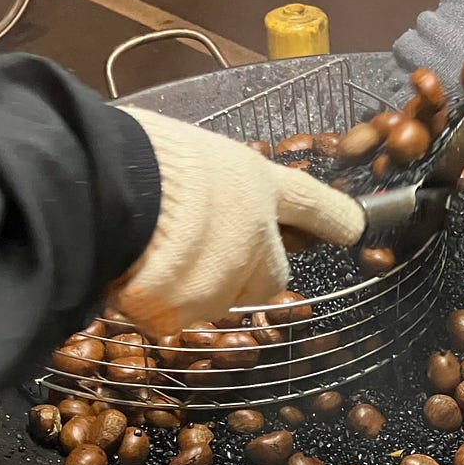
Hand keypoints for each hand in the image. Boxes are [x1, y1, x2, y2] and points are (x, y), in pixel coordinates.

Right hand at [110, 108, 362, 338]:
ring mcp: (229, 274)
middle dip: (243, 276)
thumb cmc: (139, 150)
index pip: (307, 200)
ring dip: (188, 289)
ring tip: (143, 256)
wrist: (109, 184)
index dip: (331, 216)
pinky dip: (152, 303)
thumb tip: (182, 196)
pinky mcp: (195, 306)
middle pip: (271, 275)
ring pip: (218, 299)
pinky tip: (126, 274)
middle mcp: (254, 231)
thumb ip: (198, 182)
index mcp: (254, 180)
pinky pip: (173, 314)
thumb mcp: (179, 150)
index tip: (354, 227)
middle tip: (197, 258)